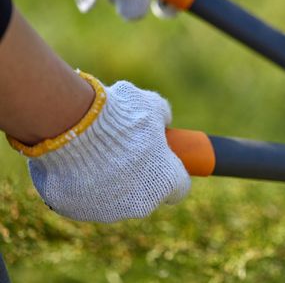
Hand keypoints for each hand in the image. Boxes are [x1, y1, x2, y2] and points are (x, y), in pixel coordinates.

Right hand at [25, 75, 190, 222]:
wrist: (72, 125)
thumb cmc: (119, 116)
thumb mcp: (150, 105)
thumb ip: (163, 115)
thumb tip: (164, 121)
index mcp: (166, 183)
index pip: (179, 188)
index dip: (172, 174)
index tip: (164, 163)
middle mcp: (140, 205)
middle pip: (146, 197)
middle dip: (139, 179)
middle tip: (125, 154)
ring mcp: (107, 212)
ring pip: (113, 201)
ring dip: (110, 184)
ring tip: (96, 155)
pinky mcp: (77, 211)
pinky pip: (82, 199)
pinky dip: (80, 186)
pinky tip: (74, 165)